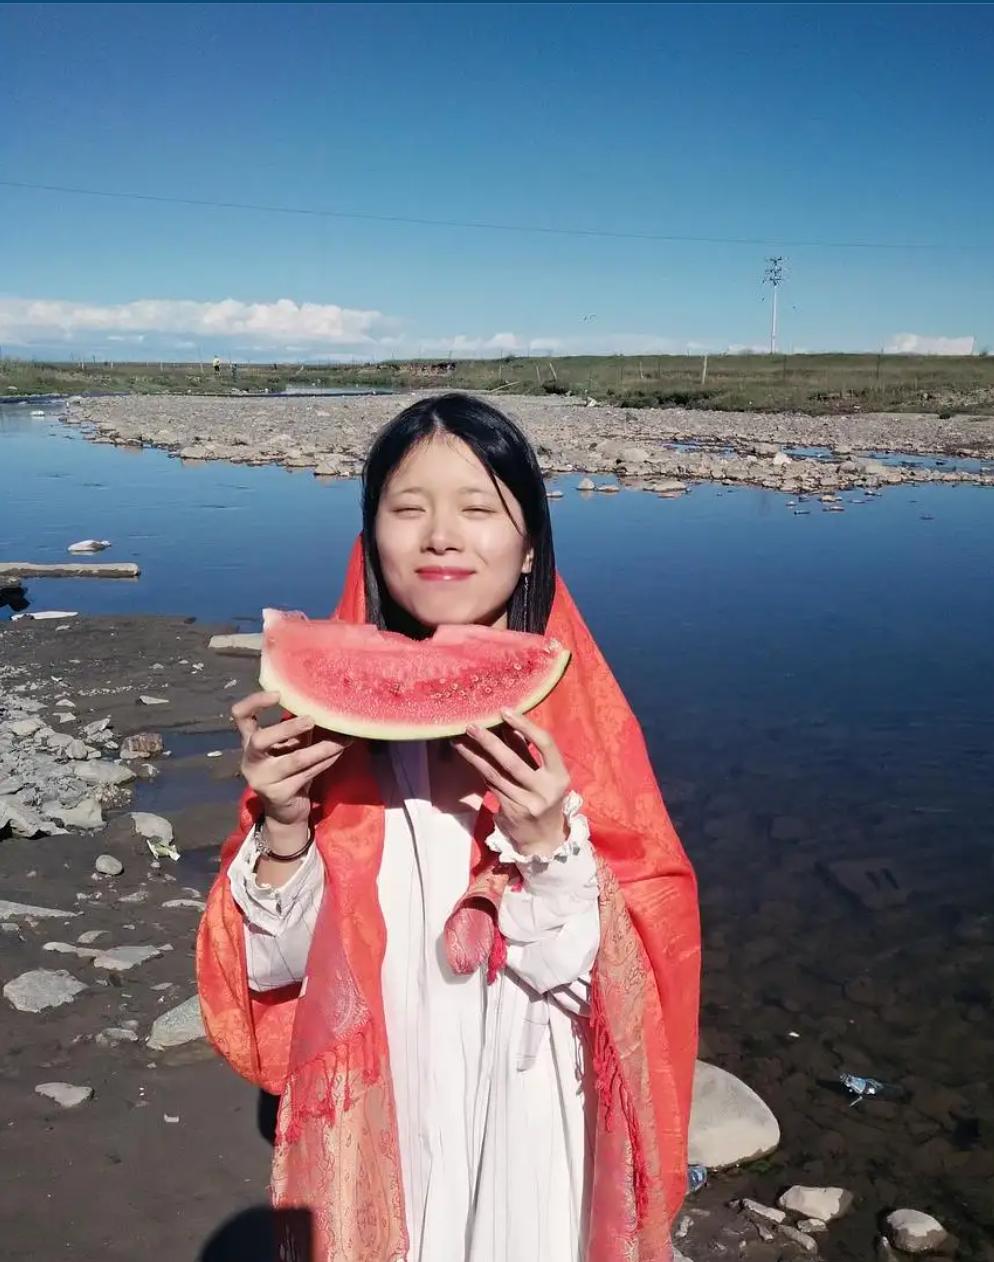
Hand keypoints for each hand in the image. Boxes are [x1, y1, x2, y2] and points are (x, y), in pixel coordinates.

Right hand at [231, 691, 350, 827]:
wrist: (286, 811)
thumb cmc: (288, 769)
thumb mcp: (290, 745)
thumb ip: (297, 727)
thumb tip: (323, 702)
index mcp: (249, 742)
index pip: (240, 716)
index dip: (254, 702)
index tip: (278, 693)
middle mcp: (251, 760)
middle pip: (259, 740)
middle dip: (287, 728)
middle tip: (311, 719)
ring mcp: (262, 779)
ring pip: (294, 760)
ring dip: (321, 748)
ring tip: (340, 741)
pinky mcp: (278, 795)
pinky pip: (306, 774)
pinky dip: (325, 762)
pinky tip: (338, 753)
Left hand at [452, 708, 569, 857]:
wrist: (544, 840)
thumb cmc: (546, 799)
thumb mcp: (546, 776)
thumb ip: (529, 753)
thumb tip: (508, 724)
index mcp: (559, 775)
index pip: (545, 744)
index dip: (525, 726)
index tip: (506, 711)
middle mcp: (545, 790)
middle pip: (513, 761)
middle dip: (490, 741)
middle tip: (471, 725)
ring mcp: (527, 803)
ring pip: (495, 774)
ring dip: (475, 755)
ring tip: (459, 739)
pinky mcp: (510, 811)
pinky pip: (490, 785)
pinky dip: (478, 768)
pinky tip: (467, 756)